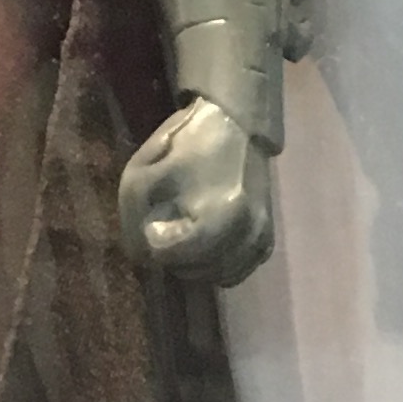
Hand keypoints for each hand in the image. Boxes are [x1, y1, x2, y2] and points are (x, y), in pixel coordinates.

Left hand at [119, 99, 273, 286]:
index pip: (171, 256)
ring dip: (192, 264)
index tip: (154, 222)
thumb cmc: (189, 143)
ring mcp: (260, 239)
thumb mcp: (146, 169)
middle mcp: (247, 234)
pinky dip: (216, 266)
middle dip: (170, 256)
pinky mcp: (267, 241)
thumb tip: (144, 252)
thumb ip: (135, 215)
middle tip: (167, 227)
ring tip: (183, 236)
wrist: (238, 125)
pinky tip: (205, 245)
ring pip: (214, 277)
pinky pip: (235, 273)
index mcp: (221, 215)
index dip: (153, 243)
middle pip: (191, 270)